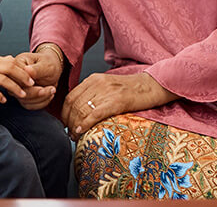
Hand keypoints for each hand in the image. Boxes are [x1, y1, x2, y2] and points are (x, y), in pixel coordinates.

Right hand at [0, 55, 35, 103]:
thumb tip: (10, 59)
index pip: (11, 61)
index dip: (23, 69)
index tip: (32, 77)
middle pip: (10, 67)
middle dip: (23, 76)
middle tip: (32, 85)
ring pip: (3, 78)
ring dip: (14, 87)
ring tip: (22, 95)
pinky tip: (3, 101)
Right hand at [14, 50, 62, 109]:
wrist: (52, 68)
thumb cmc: (48, 63)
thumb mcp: (46, 64)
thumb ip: (36, 69)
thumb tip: (27, 70)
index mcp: (17, 64)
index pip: (17, 79)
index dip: (30, 86)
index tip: (43, 87)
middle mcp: (14, 76)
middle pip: (19, 91)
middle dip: (37, 94)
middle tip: (51, 89)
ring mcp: (17, 86)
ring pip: (24, 100)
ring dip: (40, 99)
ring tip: (52, 91)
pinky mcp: (22, 95)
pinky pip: (28, 104)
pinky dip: (40, 103)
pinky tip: (48, 96)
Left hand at [61, 71, 178, 139]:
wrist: (151, 85)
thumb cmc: (130, 90)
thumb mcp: (108, 86)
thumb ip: (94, 94)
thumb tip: (79, 112)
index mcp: (93, 79)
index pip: (71, 96)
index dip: (65, 112)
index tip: (65, 123)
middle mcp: (97, 83)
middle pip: (74, 104)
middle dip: (68, 121)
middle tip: (70, 134)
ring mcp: (106, 92)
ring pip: (82, 110)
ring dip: (75, 126)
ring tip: (75, 136)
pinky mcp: (116, 101)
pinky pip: (95, 114)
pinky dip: (85, 124)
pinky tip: (81, 132)